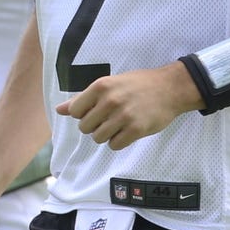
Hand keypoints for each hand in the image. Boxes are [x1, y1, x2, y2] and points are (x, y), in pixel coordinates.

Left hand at [56, 66, 190, 149]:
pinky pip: (115, 145)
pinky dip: (118, 141)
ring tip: (118, 124)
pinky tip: (127, 131)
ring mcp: (123, 116)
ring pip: (98, 138)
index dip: (83, 114)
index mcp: (101, 86)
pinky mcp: (136, 130)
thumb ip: (83, 98)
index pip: (76, 111)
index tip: (95, 111)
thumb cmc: (138, 84)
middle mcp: (110, 101)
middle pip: (85, 128)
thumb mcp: (109, 84)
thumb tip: (59, 110)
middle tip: (109, 118)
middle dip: (94, 126)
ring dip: (106, 135)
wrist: (170, 87)